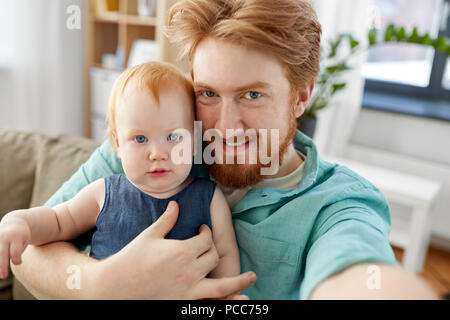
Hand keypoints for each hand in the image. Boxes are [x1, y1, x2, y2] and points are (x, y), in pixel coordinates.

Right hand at [0, 215, 30, 278]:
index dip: (16, 260)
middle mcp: (4, 238)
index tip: (19, 262)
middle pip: (2, 253)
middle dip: (2, 266)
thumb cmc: (22, 235)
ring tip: (1, 274)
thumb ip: (18, 251)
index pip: (15, 252)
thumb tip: (14, 262)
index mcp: (16, 237)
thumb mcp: (25, 240)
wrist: (15, 222)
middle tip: (3, 277)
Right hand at [95, 201, 256, 298]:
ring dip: (239, 282)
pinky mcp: (183, 301)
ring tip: (253, 278)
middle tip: (208, 247)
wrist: (115, 285)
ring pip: (221, 284)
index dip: (206, 233)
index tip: (202, 230)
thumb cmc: (132, 257)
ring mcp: (188, 288)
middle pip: (213, 256)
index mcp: (182, 250)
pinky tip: (240, 300)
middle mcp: (189, 270)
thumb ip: (167, 220)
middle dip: (213, 250)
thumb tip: (177, 204)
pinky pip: (210, 302)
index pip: (206, 239)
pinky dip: (226, 300)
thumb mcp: (150, 235)